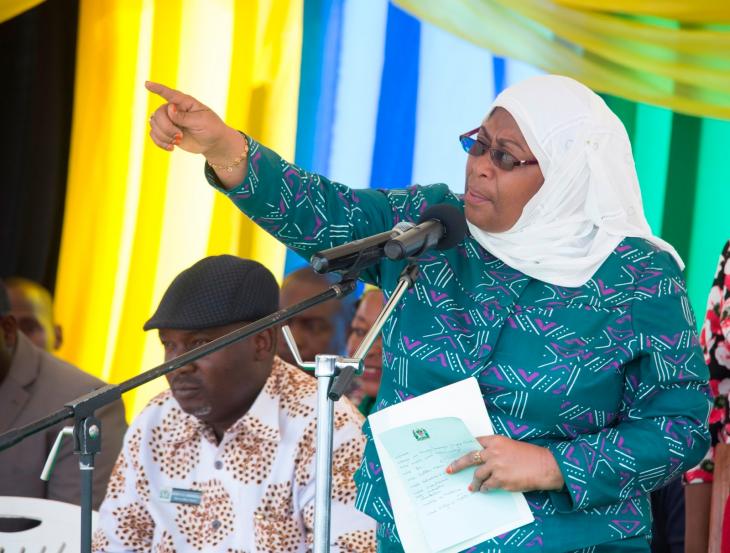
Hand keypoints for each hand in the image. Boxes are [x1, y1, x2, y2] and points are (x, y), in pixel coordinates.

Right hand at [145, 81, 238, 157]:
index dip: (157, 89)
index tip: (147, 84)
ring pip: (154, 124)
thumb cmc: (211, 128)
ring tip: (177, 141)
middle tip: (180, 136)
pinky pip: (154, 135)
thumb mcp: (202, 121)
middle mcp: (174, 109)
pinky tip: (171, 147)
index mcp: (185, 102)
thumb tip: (170, 108)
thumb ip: (185, 116)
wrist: (213, 143)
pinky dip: (160, 142)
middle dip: (167, 127)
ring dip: (164, 136)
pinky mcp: (167, 132)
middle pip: (158, 114)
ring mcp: (169, 120)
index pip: (169, 94)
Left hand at [447, 435, 563, 492]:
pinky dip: (485, 488)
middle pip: (470, 458)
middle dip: (457, 464)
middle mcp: (493, 452)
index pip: (475, 442)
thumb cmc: (530, 456)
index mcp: (496, 441)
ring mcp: (496, 466)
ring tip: (471, 487)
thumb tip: (483, 459)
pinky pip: (487, 485)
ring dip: (474, 482)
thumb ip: (497, 450)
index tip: (457, 452)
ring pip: (477, 474)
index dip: (466, 447)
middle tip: (449, 469)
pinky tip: (485, 489)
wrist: (545, 466)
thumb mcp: (511, 446)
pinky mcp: (500, 480)